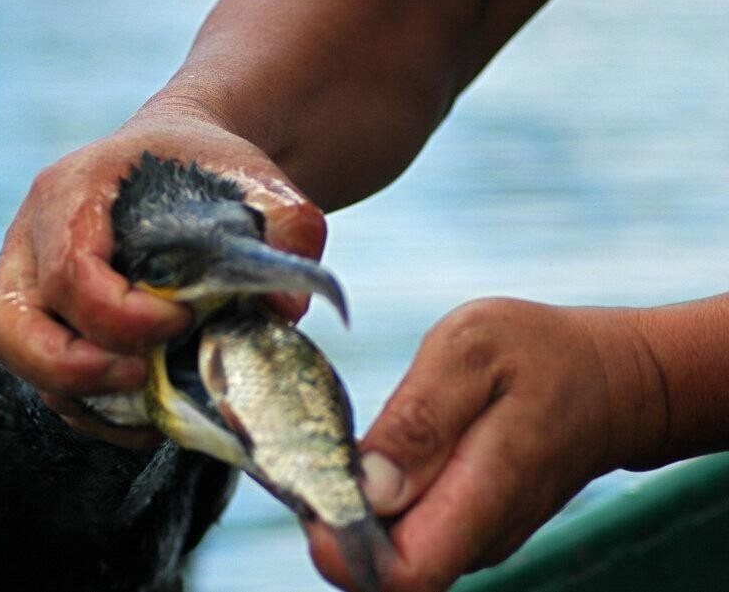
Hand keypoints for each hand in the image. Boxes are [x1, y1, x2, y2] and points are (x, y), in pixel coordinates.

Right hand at [0, 105, 326, 446]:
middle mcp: (30, 240)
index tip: (182, 321)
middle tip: (144, 377)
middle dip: (74, 370)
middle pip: (7, 327)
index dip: (121, 315)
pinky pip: (44, 380)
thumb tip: (284, 309)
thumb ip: (287, 227)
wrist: (177, 160)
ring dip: (84, 396)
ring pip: (17, 361)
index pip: (68, 270)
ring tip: (155, 400)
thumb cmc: (207, 168)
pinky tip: (150, 409)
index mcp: (72, 191)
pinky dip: (92, 408)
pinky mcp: (41, 321)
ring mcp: (26, 283)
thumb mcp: (258, 180)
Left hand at [308, 297, 665, 590]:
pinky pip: (408, 531)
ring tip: (350, 443)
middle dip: (336, 517)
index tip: (312, 489)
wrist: (608, 380)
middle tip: (318, 452)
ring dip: (354, 506)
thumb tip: (369, 489)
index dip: (342, 546)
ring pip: (391, 550)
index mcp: (482, 494)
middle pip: (383, 569)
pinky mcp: (467, 528)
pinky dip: (379, 499)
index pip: (403, 574)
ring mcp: (474, 538)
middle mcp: (478, 536)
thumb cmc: (540, 354)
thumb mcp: (472, 352)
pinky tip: (380, 453)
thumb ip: (419, 421)